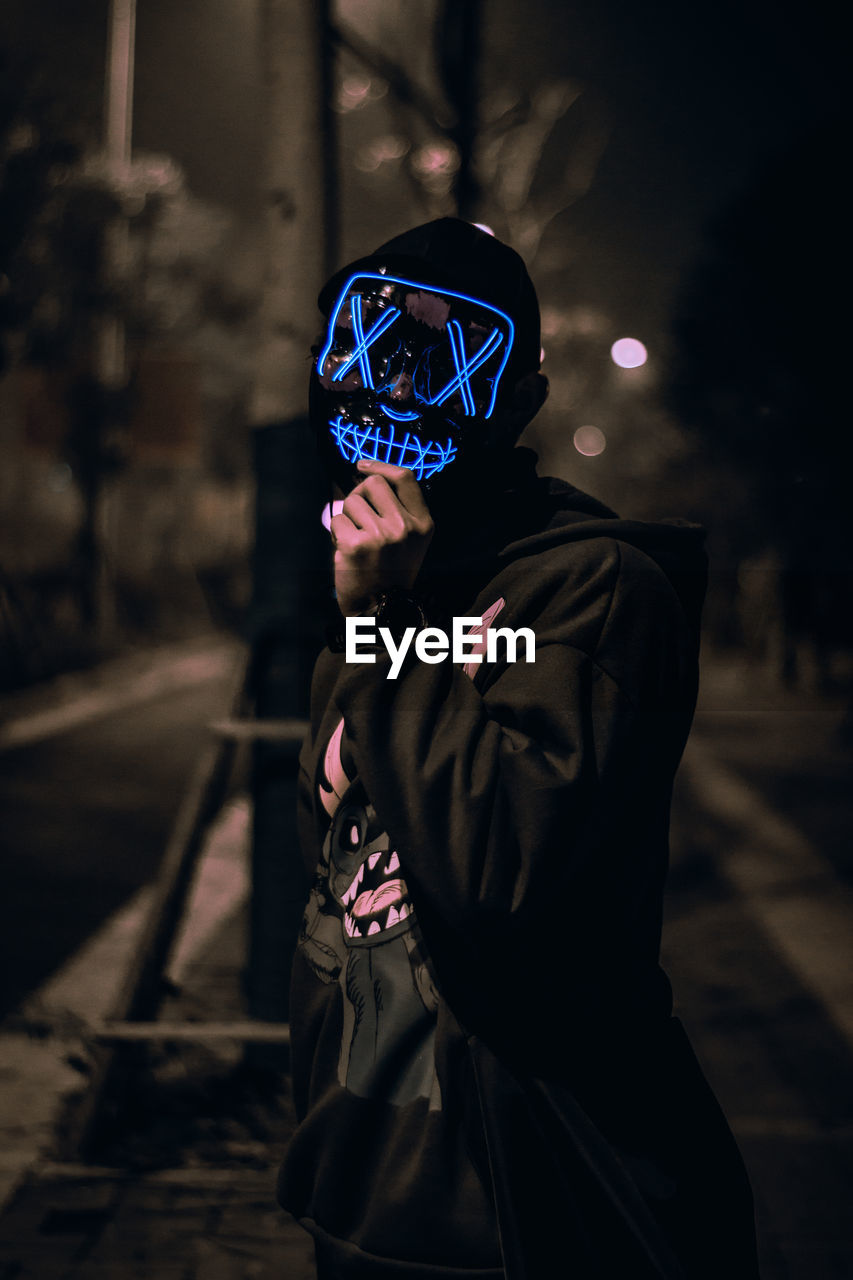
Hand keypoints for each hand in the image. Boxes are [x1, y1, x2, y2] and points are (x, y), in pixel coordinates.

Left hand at [330, 460, 433, 616]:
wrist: (379, 608)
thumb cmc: (390, 570)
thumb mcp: (410, 540)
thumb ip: (398, 508)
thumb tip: (367, 472)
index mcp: (423, 524)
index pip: (405, 478)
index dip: (381, 465)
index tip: (362, 465)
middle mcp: (405, 528)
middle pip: (373, 483)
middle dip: (360, 494)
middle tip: (359, 516)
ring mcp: (381, 536)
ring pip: (352, 501)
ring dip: (348, 517)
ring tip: (356, 539)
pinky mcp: (356, 545)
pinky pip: (337, 520)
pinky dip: (336, 533)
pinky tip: (347, 550)